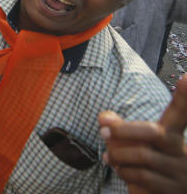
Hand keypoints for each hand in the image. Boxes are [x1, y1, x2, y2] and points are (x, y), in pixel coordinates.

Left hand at [99, 74, 186, 192]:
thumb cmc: (149, 165)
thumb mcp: (136, 144)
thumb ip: (121, 128)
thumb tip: (104, 117)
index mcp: (173, 136)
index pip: (180, 113)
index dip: (185, 97)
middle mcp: (181, 153)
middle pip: (154, 132)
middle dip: (123, 130)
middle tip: (103, 131)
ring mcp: (179, 175)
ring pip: (143, 159)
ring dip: (118, 157)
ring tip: (108, 158)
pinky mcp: (171, 193)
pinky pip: (141, 181)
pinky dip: (125, 175)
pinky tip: (122, 172)